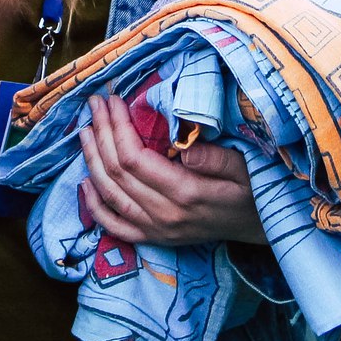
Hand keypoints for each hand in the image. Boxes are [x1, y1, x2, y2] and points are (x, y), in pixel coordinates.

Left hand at [78, 94, 264, 246]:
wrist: (256, 228)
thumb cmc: (250, 192)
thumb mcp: (245, 170)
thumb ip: (217, 159)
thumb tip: (185, 147)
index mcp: (185, 193)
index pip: (135, 158)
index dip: (117, 128)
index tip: (113, 101)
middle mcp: (164, 215)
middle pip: (117, 172)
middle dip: (101, 133)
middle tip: (95, 105)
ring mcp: (156, 230)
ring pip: (110, 195)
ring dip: (92, 161)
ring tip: (84, 131)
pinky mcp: (153, 239)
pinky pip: (115, 226)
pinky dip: (95, 206)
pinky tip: (84, 183)